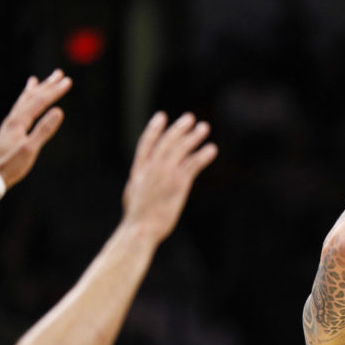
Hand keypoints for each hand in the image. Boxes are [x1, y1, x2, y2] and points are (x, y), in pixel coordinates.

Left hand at [0, 69, 71, 187]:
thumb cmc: (11, 166)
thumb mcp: (30, 149)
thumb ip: (44, 130)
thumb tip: (59, 111)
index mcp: (18, 121)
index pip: (40, 101)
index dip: (55, 91)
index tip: (68, 81)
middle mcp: (13, 118)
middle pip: (32, 97)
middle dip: (47, 85)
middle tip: (59, 74)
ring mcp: (10, 124)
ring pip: (24, 101)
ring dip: (35, 90)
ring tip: (39, 80)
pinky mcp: (9, 130)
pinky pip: (19, 109)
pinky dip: (24, 101)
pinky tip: (25, 102)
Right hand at [121, 112, 217, 241]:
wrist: (141, 229)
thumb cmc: (137, 218)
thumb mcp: (133, 195)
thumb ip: (139, 182)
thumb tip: (140, 180)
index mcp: (138, 171)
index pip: (146, 144)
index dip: (154, 129)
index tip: (161, 116)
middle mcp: (151, 168)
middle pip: (167, 142)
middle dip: (178, 128)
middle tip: (189, 118)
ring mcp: (165, 174)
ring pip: (181, 149)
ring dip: (193, 136)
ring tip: (204, 127)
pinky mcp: (178, 183)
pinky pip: (193, 164)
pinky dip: (203, 155)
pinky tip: (212, 149)